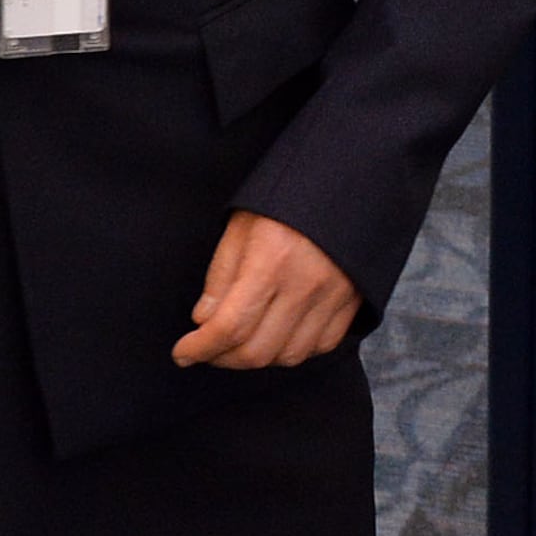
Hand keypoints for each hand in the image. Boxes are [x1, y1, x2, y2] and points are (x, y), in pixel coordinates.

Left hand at [171, 209, 361, 369]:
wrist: (345, 177)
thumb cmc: (286, 195)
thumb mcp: (241, 224)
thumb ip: (220, 276)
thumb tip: (204, 320)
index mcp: (271, 260)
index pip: (229, 326)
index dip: (199, 348)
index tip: (183, 352)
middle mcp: (305, 285)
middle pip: (257, 351)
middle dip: (222, 358)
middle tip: (206, 350)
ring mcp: (333, 296)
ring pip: (288, 356)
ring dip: (257, 358)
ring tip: (239, 342)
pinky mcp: (352, 300)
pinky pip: (321, 346)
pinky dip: (294, 350)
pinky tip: (277, 336)